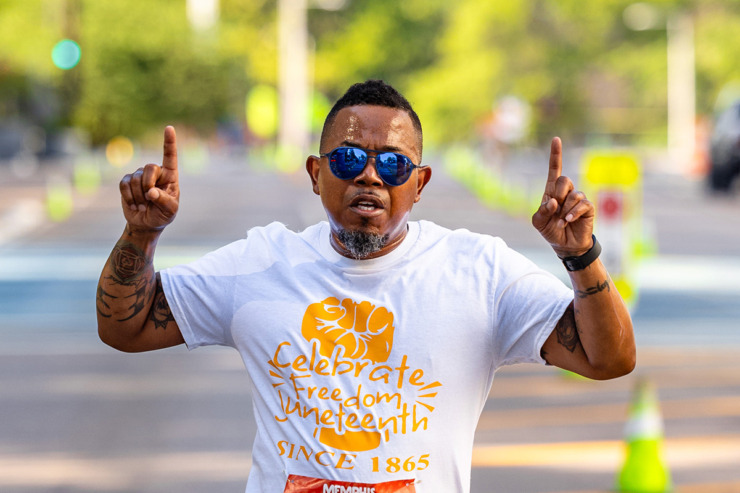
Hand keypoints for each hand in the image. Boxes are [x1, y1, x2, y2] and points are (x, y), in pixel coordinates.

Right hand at [119, 126, 179, 232]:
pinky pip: (124, 184)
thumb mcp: (169, 210)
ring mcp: (140, 176)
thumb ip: (163, 200)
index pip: (170, 156)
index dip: (169, 142)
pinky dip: (128, 197)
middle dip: (148, 185)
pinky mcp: (127, 181)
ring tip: (144, 206)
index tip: (169, 128)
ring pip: (136, 178)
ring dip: (138, 196)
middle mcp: (156, 172)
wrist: (146, 223)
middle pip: (149, 167)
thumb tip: (151, 191)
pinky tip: (134, 206)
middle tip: (150, 200)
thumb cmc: (163, 215)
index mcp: (170, 176)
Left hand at [531, 137, 593, 257]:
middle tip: (555, 209)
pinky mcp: (587, 208)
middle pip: (564, 179)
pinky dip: (573, 213)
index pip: (554, 169)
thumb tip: (553, 201)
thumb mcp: (538, 222)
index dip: (555, 155)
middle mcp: (566, 192)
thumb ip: (542, 211)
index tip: (556, 139)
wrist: (565, 245)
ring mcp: (578, 199)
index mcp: (551, 192)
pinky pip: (582, 204)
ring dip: (565, 210)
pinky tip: (568, 220)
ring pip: (573, 194)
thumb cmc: (551, 231)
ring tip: (562, 221)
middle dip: (558, 194)